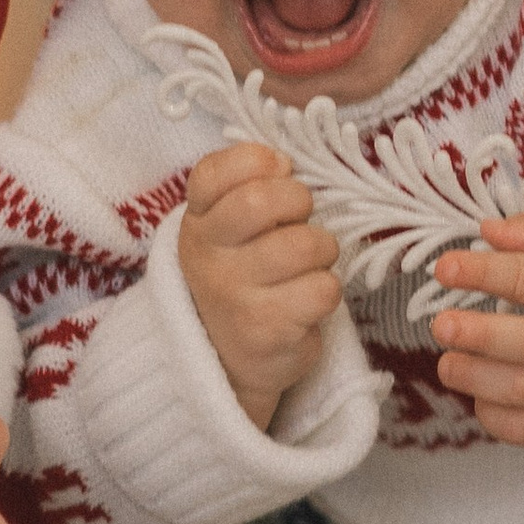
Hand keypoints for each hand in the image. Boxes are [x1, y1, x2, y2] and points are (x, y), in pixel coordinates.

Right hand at [177, 143, 341, 432]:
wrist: (228, 362)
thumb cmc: (243, 279)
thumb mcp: (230, 229)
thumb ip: (249, 187)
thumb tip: (283, 162)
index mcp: (197, 221)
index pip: (214, 172)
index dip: (257, 162)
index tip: (276, 174)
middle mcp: (205, 255)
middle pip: (262, 200)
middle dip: (299, 202)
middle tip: (299, 222)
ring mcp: (232, 295)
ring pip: (306, 245)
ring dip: (322, 251)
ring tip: (306, 267)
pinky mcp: (265, 331)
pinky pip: (324, 289)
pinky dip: (326, 292)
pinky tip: (304, 303)